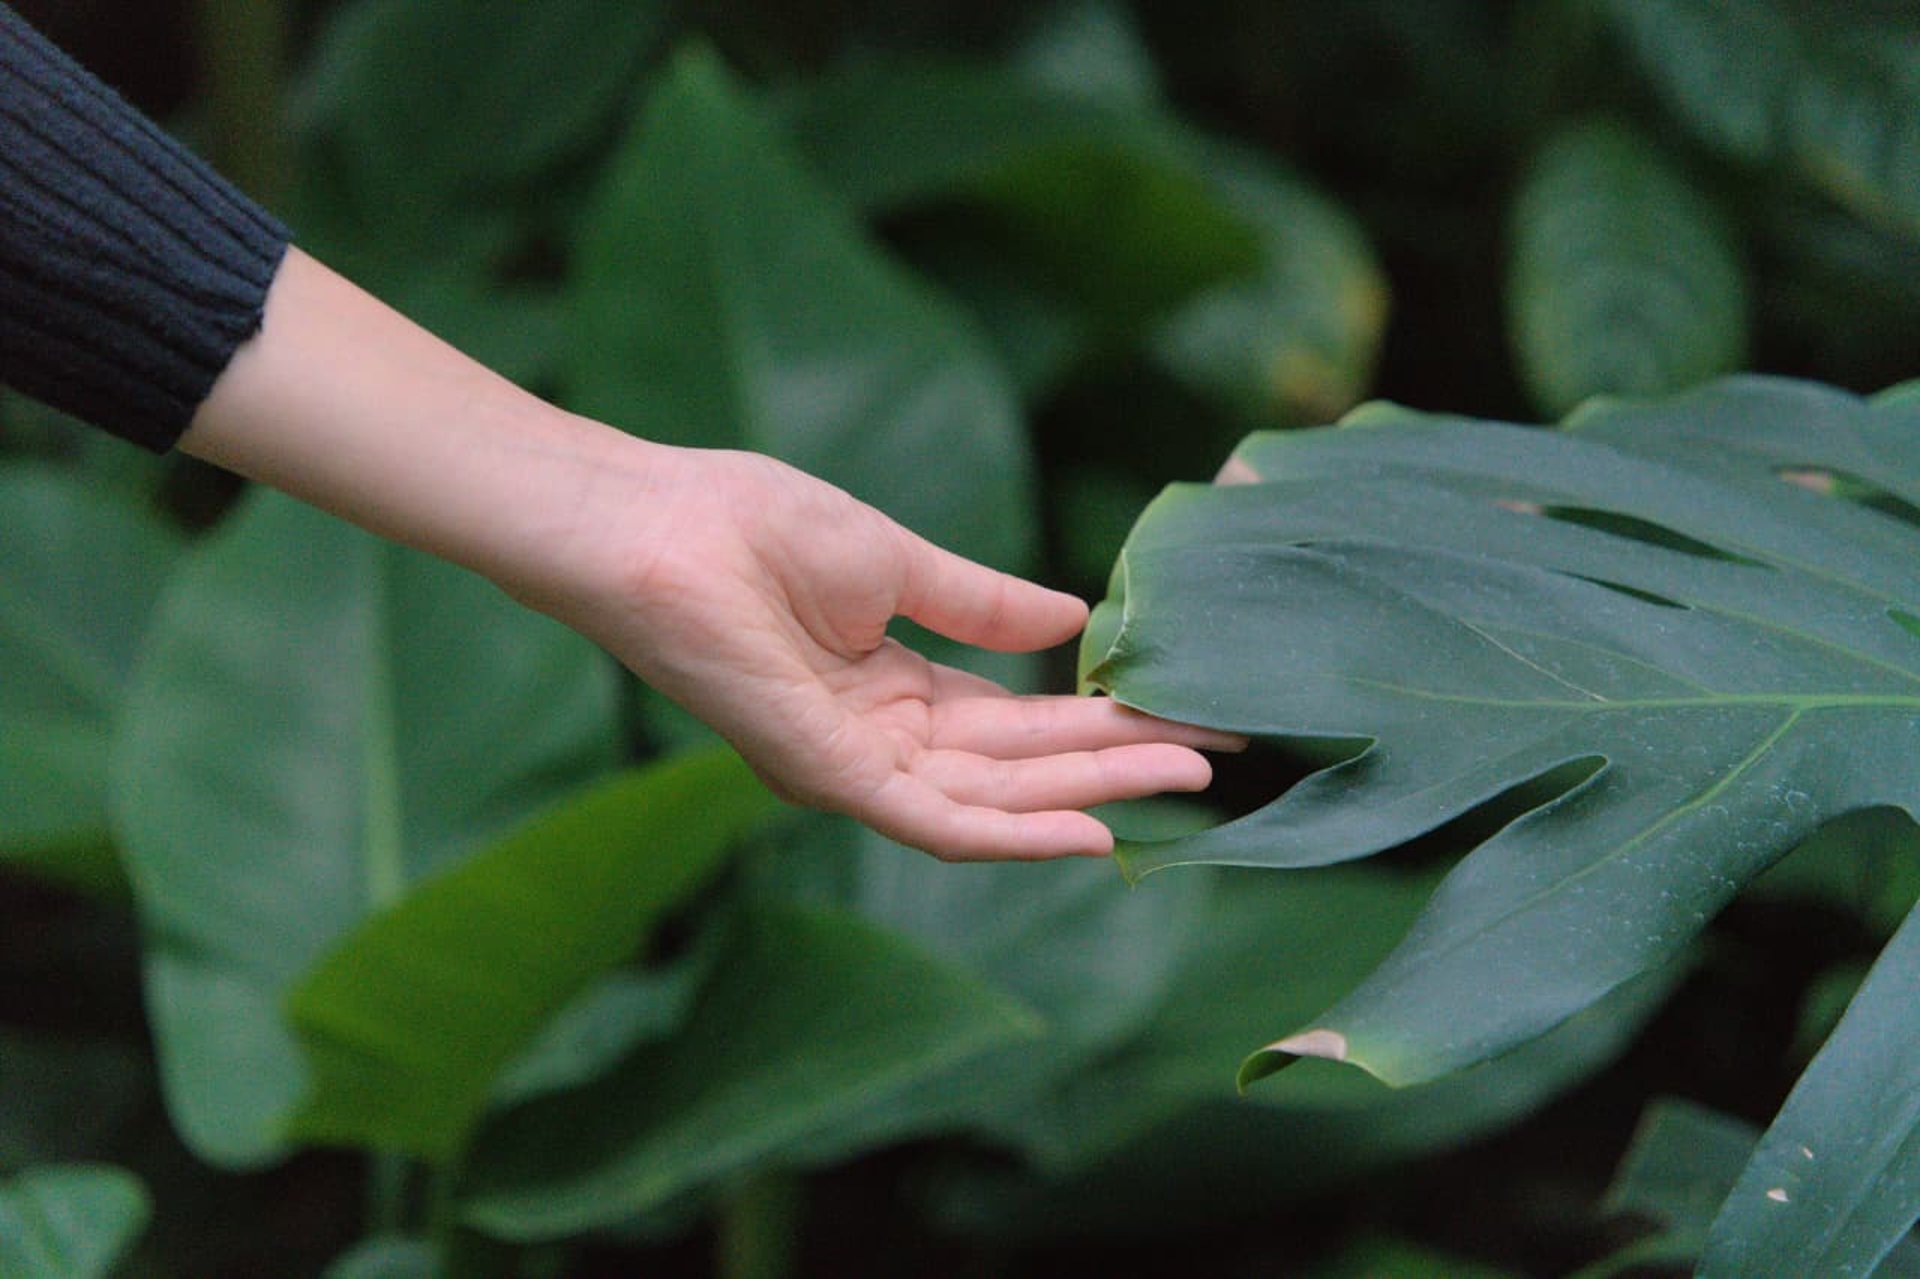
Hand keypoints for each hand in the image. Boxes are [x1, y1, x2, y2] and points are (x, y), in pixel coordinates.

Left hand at [537, 445, 1240, 859]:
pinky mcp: (830, 777)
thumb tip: (1075, 617)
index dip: (1104, 717)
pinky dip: (1015, 834)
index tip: (1189, 711)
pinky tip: (1094, 832)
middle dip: (1120, 760)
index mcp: (895, 688)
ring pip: (996, 799)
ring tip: (1188, 777)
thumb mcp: (897, 563)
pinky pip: (934, 824)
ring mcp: (856, 765)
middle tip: (1218, 754)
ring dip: (1093, 791)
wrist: (655, 526)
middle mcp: (882, 741)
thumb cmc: (752, 525)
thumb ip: (984, 604)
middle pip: (1023, 767)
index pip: (1020, 720)